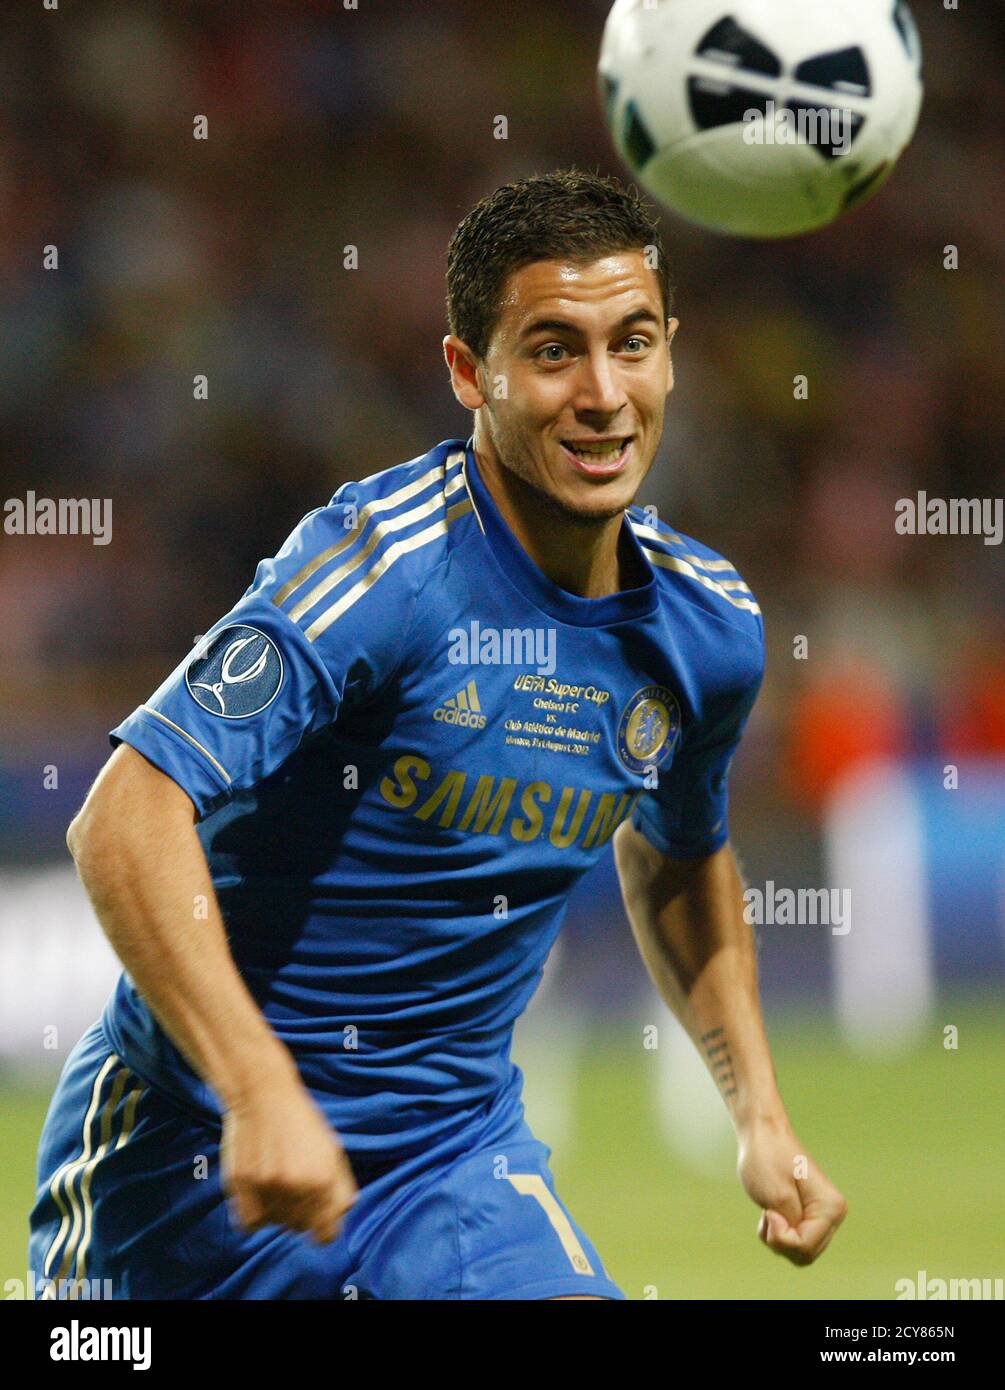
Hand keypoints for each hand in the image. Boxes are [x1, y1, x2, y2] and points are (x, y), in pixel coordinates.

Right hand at [220, 1078, 357, 1243]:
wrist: (263, 1096)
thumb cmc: (301, 1123)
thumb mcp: (332, 1150)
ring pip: (274, 1224)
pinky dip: (253, 1213)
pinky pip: (249, 1223)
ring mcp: (268, 1188)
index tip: (318, 1219)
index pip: (326, 1236)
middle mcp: (298, 1188)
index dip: (323, 1228)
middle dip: (299, 1213)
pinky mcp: (242, 1186)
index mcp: (325, 1180)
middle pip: (299, 1229)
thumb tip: (343, 1213)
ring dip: (275, 1210)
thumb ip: (341, 1187)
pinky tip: (258, 1190)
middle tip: (293, 1184)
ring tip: (275, 1179)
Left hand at [737, 1116, 846, 1266]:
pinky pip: (794, 1244)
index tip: (769, 1210)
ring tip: (768, 1210)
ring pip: (799, 1252)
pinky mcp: (810, 1217)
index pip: (804, 1247)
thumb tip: (797, 1245)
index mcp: (831, 1208)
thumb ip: (789, 1229)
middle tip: (768, 1211)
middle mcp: (833, 1215)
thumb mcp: (775, 1196)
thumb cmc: (767, 1157)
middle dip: (779, 1240)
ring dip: (777, 1237)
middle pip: (804, 1254)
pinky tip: (770, 1212)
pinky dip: (777, 1234)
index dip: (780, 1235)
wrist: (763, 1133)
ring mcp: (823, 1217)